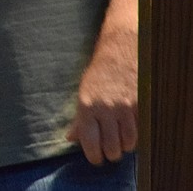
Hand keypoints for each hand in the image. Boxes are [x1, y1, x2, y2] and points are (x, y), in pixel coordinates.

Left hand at [65, 30, 137, 163]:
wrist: (119, 52)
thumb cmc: (98, 75)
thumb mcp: (83, 94)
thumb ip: (79, 119)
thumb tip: (70, 138)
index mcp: (86, 106)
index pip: (89, 141)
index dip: (93, 155)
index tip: (95, 158)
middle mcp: (105, 109)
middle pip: (110, 147)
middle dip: (110, 154)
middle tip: (109, 152)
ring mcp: (124, 108)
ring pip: (127, 143)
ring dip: (124, 148)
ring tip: (120, 144)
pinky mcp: (139, 106)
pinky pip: (139, 132)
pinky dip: (135, 138)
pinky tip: (130, 134)